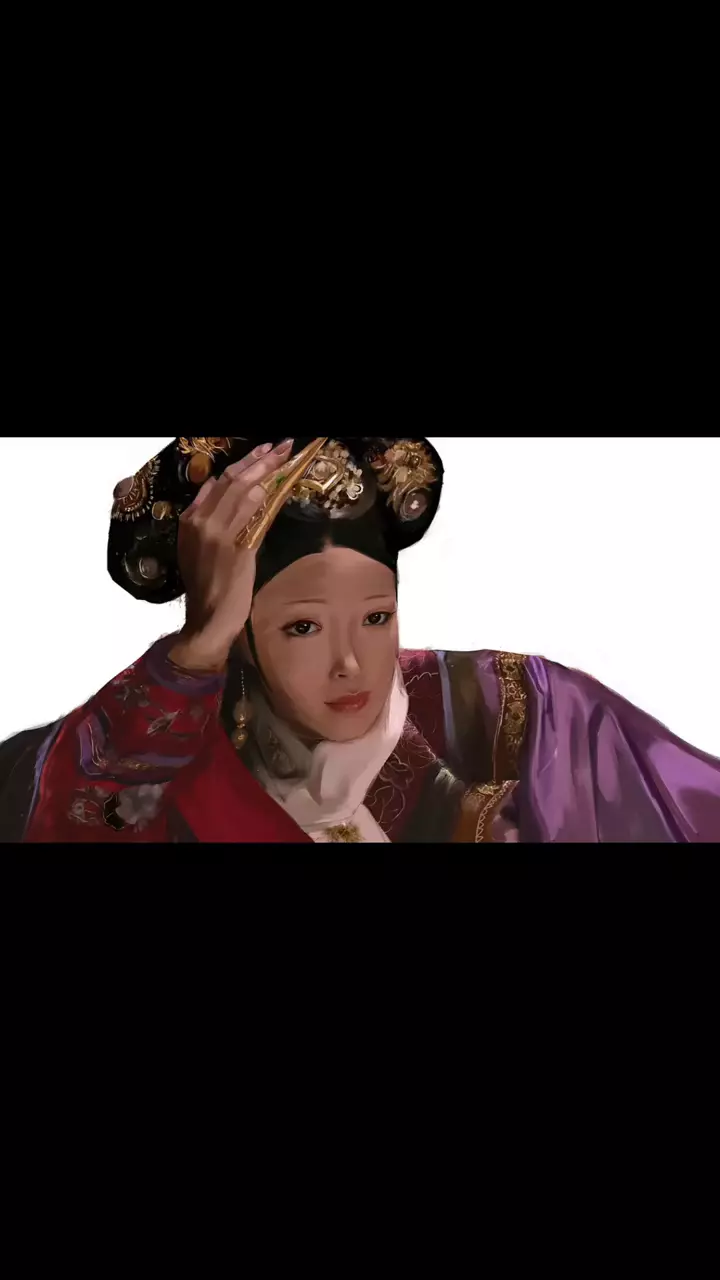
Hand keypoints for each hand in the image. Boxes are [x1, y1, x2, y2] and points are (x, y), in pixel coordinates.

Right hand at [168, 438, 292, 671]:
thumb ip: (207, 516)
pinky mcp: (237, 550)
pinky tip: (278, 487)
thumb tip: (219, 486)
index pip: (219, 482)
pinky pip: (253, 518)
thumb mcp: (197, 547)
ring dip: (267, 472)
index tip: (263, 451)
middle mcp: (202, 522)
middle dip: (260, 460)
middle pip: (233, 480)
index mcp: (191, 520)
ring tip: (284, 457)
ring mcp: (219, 535)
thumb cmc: (207, 585)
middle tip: (281, 446)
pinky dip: (266, 499)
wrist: (207, 618)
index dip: (243, 463)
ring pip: (244, 492)